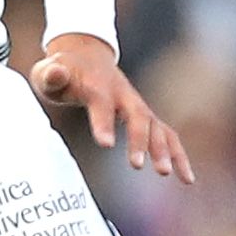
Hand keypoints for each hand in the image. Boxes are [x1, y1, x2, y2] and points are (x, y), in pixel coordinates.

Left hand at [29, 34, 193, 181]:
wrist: (85, 56)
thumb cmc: (62, 70)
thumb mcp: (48, 71)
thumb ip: (50, 75)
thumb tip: (55, 73)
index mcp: (97, 86)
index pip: (102, 104)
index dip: (103, 123)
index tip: (105, 144)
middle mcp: (124, 95)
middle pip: (137, 117)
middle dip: (139, 140)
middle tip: (137, 165)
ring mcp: (138, 106)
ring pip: (157, 127)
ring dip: (163, 150)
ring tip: (165, 173)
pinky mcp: (146, 117)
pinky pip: (167, 136)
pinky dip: (178, 155)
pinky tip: (187, 179)